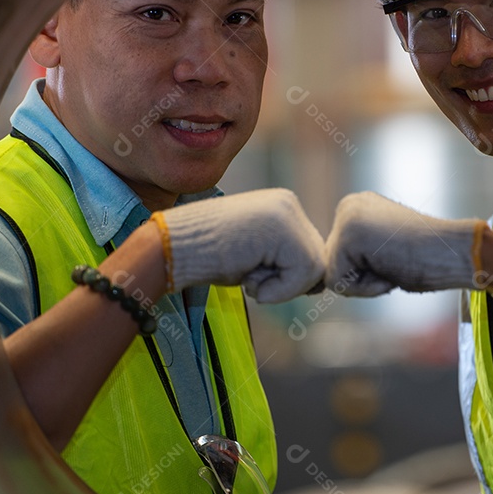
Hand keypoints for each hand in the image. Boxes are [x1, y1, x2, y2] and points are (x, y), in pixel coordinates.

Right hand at [152, 188, 324, 302]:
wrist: (172, 250)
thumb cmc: (207, 256)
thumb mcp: (256, 255)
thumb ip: (287, 261)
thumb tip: (320, 284)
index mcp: (282, 205)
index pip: (310, 251)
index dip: (290, 277)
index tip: (256, 275)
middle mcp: (288, 203)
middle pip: (316, 259)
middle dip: (288, 281)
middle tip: (251, 276)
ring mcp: (287, 213)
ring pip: (314, 268)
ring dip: (282, 287)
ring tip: (248, 275)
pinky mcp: (282, 230)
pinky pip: (304, 274)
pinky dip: (279, 290)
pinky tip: (249, 279)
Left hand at [324, 191, 487, 295]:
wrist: (455, 252)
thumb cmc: (429, 257)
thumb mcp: (384, 248)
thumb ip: (359, 253)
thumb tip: (330, 277)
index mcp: (356, 207)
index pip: (339, 257)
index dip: (367, 271)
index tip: (396, 256)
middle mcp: (347, 206)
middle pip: (333, 265)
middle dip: (363, 277)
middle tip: (397, 261)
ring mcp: (346, 219)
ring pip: (334, 276)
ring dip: (366, 284)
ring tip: (394, 263)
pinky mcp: (348, 237)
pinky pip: (340, 283)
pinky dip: (367, 288)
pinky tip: (391, 268)